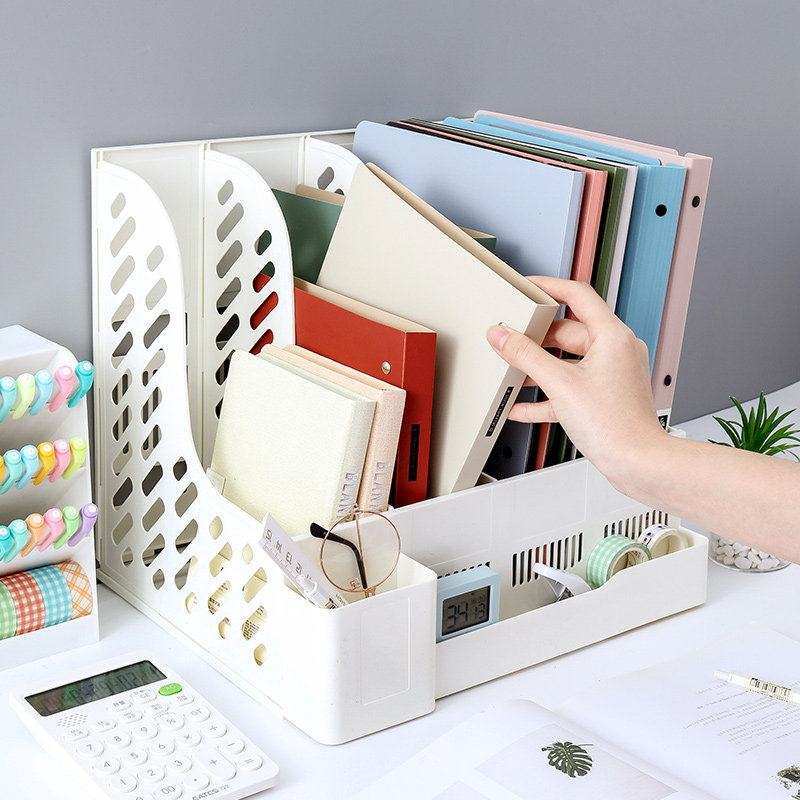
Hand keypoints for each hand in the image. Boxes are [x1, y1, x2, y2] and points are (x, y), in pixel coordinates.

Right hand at [486, 276, 666, 487]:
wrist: (638, 463)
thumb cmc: (617, 425)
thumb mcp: (561, 384)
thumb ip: (526, 356)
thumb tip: (503, 336)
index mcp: (612, 336)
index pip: (578, 296)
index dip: (549, 287)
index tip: (526, 286)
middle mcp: (615, 351)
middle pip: (567, 331)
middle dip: (536, 337)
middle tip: (510, 337)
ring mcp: (610, 375)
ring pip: (566, 361)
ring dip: (538, 368)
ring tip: (512, 371)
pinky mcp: (602, 398)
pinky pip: (568, 388)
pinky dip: (546, 394)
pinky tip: (521, 405)